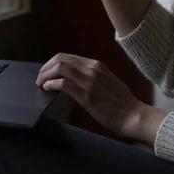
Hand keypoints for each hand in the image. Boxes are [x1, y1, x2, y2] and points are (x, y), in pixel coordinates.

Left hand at [36, 53, 154, 139]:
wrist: (133, 116)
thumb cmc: (123, 103)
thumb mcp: (108, 82)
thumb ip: (93, 77)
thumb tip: (76, 79)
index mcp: (97, 65)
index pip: (67, 57)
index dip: (52, 63)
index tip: (46, 72)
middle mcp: (92, 69)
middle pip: (60, 59)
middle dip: (46, 68)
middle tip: (39, 78)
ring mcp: (89, 82)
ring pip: (60, 68)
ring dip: (45, 75)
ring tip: (40, 84)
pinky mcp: (87, 96)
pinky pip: (63, 84)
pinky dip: (52, 84)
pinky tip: (47, 89)